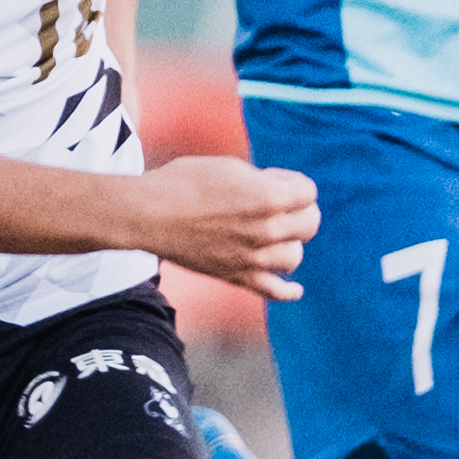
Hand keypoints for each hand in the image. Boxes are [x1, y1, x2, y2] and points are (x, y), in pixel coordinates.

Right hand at [137, 156, 315, 299]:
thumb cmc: (184, 182)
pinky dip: (289, 291)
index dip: (294, 183)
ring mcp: (253, 258)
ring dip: (290, 242)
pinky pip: (273, 291)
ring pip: (295, 256)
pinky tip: (296, 288)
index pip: (309, 192)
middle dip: (300, 210)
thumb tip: (279, 191)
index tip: (274, 180)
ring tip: (275, 234)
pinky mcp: (236, 276)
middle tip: (281, 204)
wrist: (148, 214)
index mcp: (268, 197)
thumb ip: (262, 181)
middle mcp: (266, 230)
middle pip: (310, 223)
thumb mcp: (229, 167)